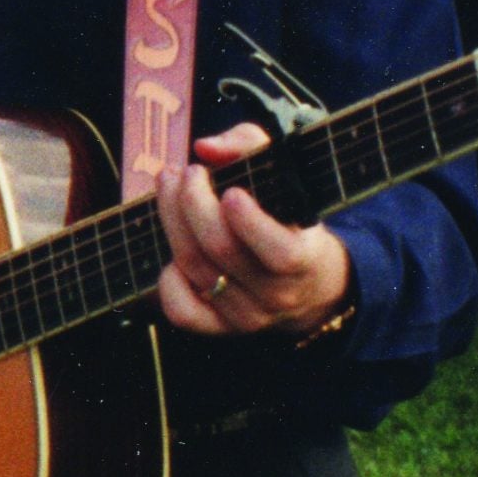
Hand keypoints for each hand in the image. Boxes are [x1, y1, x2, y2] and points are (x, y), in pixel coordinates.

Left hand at [154, 123, 351, 336]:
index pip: (280, 253)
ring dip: (172, 221)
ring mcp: (247, 316)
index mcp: (304, 259)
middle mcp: (277, 294)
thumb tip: (206, 148)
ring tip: (169, 186)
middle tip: (186, 172)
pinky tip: (176, 247)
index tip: (231, 192)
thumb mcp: (285, 174)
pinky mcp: (220, 328)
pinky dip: (168, 278)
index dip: (250, 223)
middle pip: (220, 251)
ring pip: (195, 270)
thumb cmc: (290, 215)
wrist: (309, 281)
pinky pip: (182, 310)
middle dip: (192, 203)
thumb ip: (250, 147)